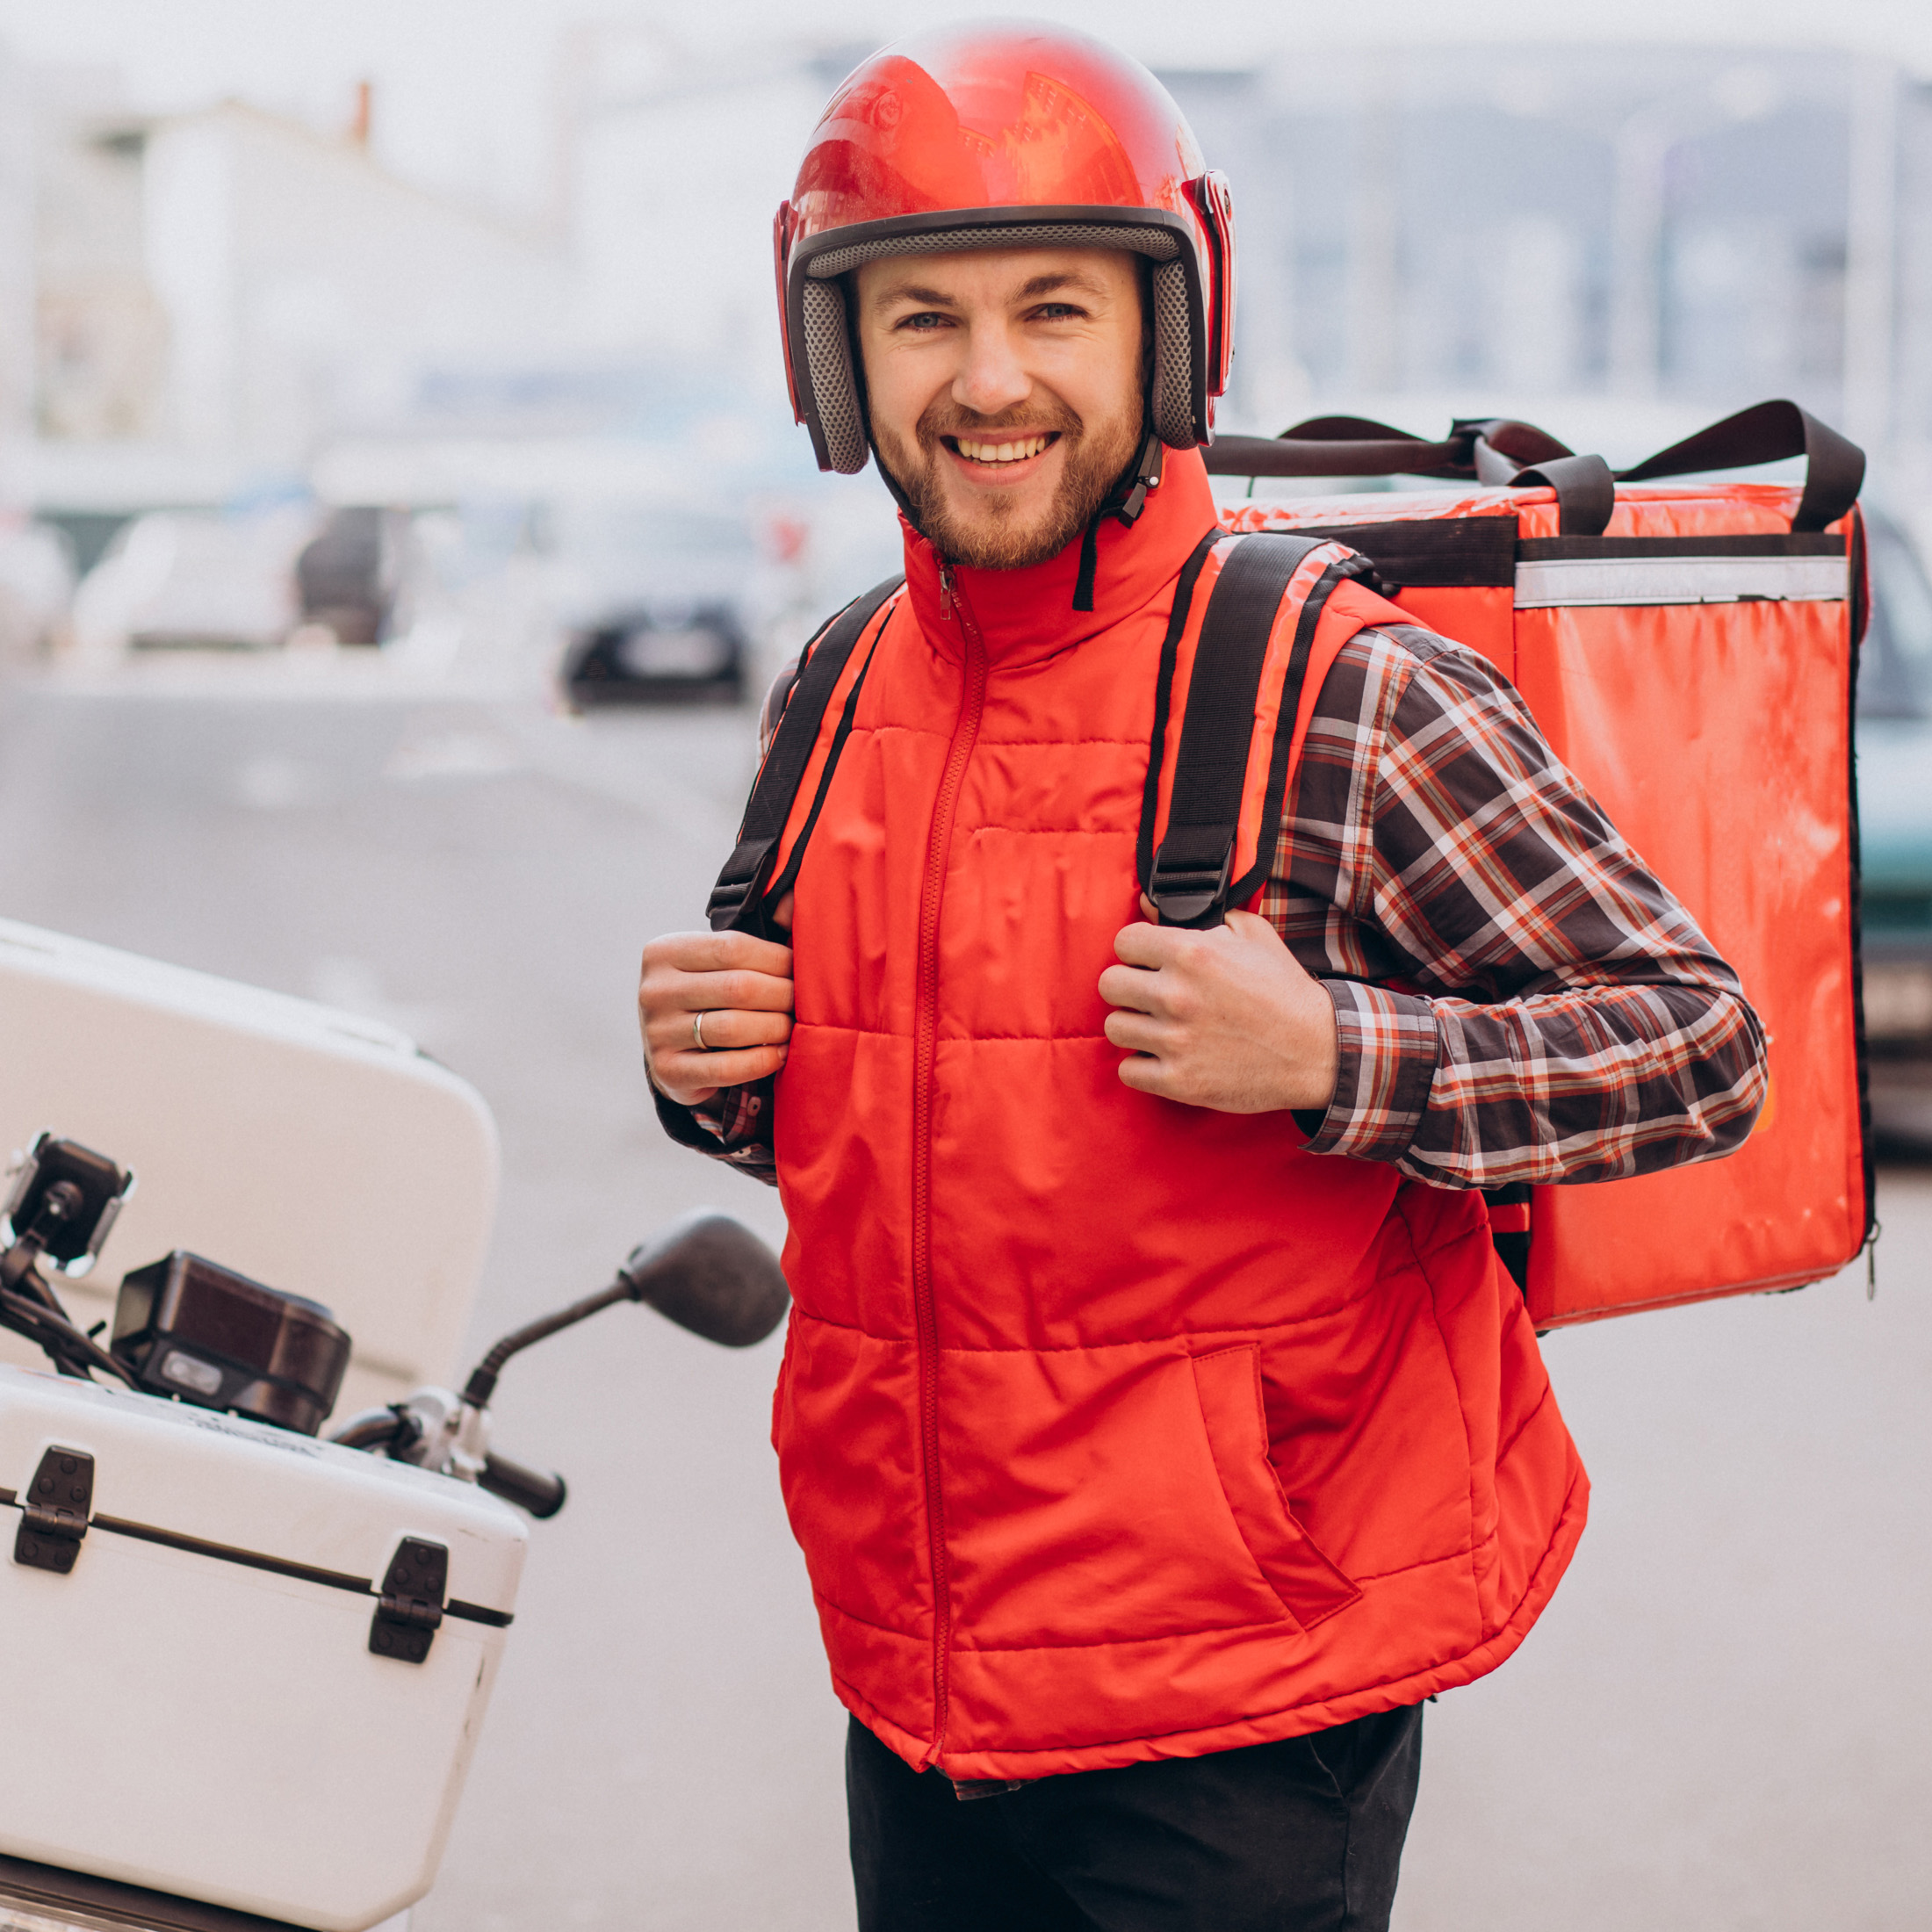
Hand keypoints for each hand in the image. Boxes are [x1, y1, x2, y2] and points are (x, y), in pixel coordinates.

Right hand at [639, 928, 793, 1106]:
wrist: (671, 1050)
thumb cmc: (706, 995)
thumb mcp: (712, 961)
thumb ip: (750, 938)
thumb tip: (793, 906)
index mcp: (664, 951)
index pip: (732, 947)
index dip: (777, 958)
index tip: (801, 968)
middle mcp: (654, 990)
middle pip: (738, 988)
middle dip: (783, 995)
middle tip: (805, 1001)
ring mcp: (656, 1032)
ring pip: (733, 1028)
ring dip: (776, 1028)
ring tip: (793, 1026)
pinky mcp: (667, 1071)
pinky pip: (726, 1068)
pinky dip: (762, 1061)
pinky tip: (780, 1054)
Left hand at [1098, 899, 1338, 1113]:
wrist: (1316, 1051)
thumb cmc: (1284, 990)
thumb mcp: (1252, 934)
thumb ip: (1200, 914)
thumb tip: (1148, 904)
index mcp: (1191, 952)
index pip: (1123, 943)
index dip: (1137, 951)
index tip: (1149, 962)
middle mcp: (1176, 995)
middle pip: (1109, 985)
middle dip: (1128, 987)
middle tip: (1151, 995)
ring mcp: (1175, 1040)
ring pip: (1115, 1027)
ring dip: (1133, 1026)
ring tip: (1157, 1026)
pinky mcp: (1178, 1080)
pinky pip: (1128, 1070)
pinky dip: (1142, 1065)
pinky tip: (1162, 1056)